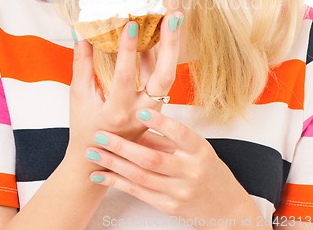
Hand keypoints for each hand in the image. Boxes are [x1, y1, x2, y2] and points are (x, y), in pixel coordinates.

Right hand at [67, 13, 182, 159]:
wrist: (101, 158)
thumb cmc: (85, 127)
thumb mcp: (78, 97)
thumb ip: (81, 65)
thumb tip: (82, 35)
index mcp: (117, 112)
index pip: (125, 76)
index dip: (127, 50)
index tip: (131, 24)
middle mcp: (140, 112)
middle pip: (164, 77)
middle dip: (171, 45)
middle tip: (173, 17)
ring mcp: (152, 110)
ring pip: (168, 77)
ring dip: (172, 47)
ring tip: (173, 20)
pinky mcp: (156, 105)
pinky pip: (161, 78)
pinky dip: (160, 56)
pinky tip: (159, 35)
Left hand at [86, 109, 264, 224]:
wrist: (225, 207)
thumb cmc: (207, 170)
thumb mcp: (194, 148)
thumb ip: (166, 138)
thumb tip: (134, 123)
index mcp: (198, 151)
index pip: (179, 133)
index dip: (160, 122)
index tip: (139, 110)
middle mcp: (189, 172)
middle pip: (152, 158)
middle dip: (122, 146)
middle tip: (101, 134)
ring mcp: (178, 192)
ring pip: (140, 176)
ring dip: (113, 163)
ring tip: (93, 152)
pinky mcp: (167, 207)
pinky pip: (137, 192)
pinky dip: (116, 182)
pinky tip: (101, 174)